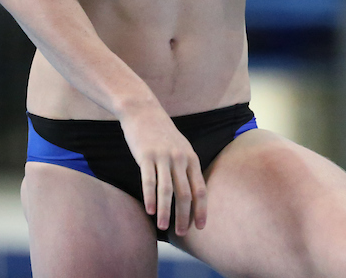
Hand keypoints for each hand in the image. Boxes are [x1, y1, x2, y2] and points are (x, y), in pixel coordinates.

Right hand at [118, 101, 207, 236]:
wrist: (143, 111)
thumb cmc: (162, 133)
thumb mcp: (181, 147)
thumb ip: (186, 167)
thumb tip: (190, 194)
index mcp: (191, 158)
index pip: (200, 189)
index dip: (201, 209)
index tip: (200, 227)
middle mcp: (179, 158)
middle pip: (185, 193)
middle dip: (184, 216)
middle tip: (182, 233)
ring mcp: (163, 157)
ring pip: (167, 190)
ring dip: (167, 212)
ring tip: (164, 228)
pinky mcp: (146, 155)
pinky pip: (149, 181)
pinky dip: (150, 198)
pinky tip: (150, 211)